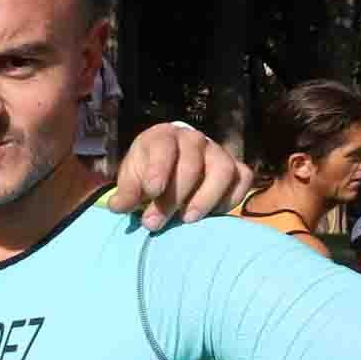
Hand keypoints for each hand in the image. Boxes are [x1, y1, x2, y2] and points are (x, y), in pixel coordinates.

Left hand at [108, 122, 252, 230]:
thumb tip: (118, 207)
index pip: (164, 147)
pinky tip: (212, 214)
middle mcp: (194, 140)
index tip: (151, 192)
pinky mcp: (235, 168)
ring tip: (187, 219)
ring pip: (222, 170)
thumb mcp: (131, 179)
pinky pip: (242, 179)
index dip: (158, 169)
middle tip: (155, 223)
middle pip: (191, 164)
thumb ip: (126, 192)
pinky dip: (231, 197)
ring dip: (206, 197)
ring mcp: (218, 152)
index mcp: (164, 137)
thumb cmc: (147, 172)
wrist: (169, 166)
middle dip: (173, 197)